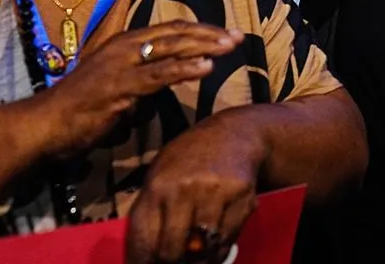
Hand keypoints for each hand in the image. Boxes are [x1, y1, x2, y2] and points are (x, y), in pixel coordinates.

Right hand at [34, 21, 243, 160]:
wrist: (43, 126)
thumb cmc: (78, 110)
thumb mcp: (116, 86)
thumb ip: (141, 80)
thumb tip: (165, 83)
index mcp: (124, 43)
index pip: (170, 30)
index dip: (200, 29)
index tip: (226, 33)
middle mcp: (124, 47)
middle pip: (176, 33)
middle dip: (210, 34)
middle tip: (238, 37)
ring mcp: (121, 65)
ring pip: (171, 49)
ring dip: (204, 46)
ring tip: (230, 47)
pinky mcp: (120, 87)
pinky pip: (159, 75)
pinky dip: (185, 69)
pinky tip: (206, 68)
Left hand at [127, 115, 263, 263]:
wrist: (234, 133)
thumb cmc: (190, 158)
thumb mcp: (160, 175)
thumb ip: (152, 213)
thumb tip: (145, 257)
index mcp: (157, 186)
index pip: (143, 241)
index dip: (142, 262)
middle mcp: (184, 190)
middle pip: (171, 252)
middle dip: (170, 263)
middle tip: (174, 260)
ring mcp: (215, 194)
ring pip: (202, 251)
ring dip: (198, 260)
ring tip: (196, 255)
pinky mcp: (242, 198)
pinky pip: (227, 241)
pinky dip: (219, 250)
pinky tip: (214, 242)